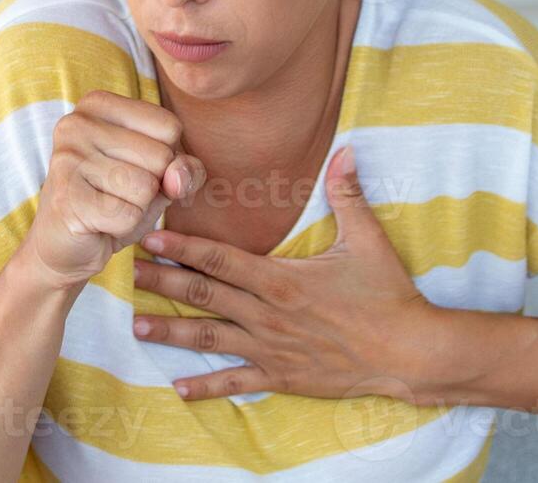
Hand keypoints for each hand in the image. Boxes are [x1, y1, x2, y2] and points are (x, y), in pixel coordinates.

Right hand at [20, 90, 206, 291]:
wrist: (65, 247)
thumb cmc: (115, 201)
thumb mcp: (160, 176)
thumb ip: (185, 168)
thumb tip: (176, 179)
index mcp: (98, 104)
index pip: (169, 126)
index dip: (165, 158)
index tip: (132, 167)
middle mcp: (76, 123)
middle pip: (160, 156)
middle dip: (152, 187)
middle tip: (116, 193)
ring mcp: (67, 159)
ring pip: (146, 187)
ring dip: (137, 208)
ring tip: (108, 206)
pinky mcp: (66, 197)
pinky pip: (128, 215)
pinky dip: (122, 227)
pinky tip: (98, 222)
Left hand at [131, 145, 454, 403]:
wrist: (409, 352)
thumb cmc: (387, 294)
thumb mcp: (367, 239)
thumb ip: (348, 194)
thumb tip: (346, 149)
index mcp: (282, 279)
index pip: (221, 259)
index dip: (183, 247)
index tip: (151, 237)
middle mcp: (269, 315)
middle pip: (204, 295)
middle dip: (163, 283)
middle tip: (128, 274)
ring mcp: (272, 348)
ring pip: (210, 338)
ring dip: (170, 332)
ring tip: (135, 326)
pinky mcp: (283, 376)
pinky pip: (237, 381)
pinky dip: (206, 386)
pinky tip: (179, 388)